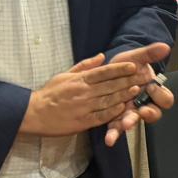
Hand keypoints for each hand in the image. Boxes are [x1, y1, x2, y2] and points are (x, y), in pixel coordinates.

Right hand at [21, 54, 143, 138]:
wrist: (34, 113)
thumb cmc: (50, 93)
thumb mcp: (65, 75)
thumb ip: (84, 66)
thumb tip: (102, 56)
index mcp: (80, 80)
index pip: (103, 72)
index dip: (119, 68)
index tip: (133, 65)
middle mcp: (83, 92)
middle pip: (110, 85)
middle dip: (128, 80)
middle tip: (144, 76)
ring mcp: (84, 107)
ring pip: (108, 100)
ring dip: (124, 95)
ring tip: (137, 90)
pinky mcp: (83, 122)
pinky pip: (101, 116)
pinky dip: (113, 112)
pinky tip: (123, 108)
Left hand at [102, 42, 174, 146]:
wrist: (107, 70)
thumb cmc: (125, 66)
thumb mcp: (136, 57)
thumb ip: (150, 53)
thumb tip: (165, 46)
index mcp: (153, 91)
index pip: (165, 99)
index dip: (160, 95)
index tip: (152, 87)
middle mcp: (144, 104)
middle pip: (153, 114)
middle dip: (148, 114)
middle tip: (143, 112)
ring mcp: (130, 113)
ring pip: (134, 122)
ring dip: (130, 125)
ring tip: (124, 126)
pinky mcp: (115, 118)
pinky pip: (116, 128)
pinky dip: (113, 134)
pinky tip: (109, 139)